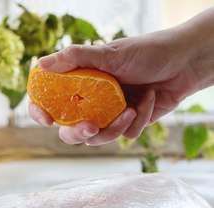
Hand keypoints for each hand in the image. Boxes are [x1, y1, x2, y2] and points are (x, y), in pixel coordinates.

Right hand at [29, 8, 213, 145]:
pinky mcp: (129, 124)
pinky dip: (139, 118)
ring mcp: (110, 114)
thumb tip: (41, 64)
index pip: (52, 101)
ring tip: (131, 110)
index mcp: (81, 83)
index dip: (42, 112)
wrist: (184, 62)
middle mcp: (92, 101)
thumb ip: (76, 58)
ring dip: (114, 128)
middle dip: (78, 133)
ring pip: (99, 138)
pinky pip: (126, 134)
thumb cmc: (146, 52)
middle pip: (71, 130)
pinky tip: (151, 99)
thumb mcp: (110, 53)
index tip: (45, 118)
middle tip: (90, 128)